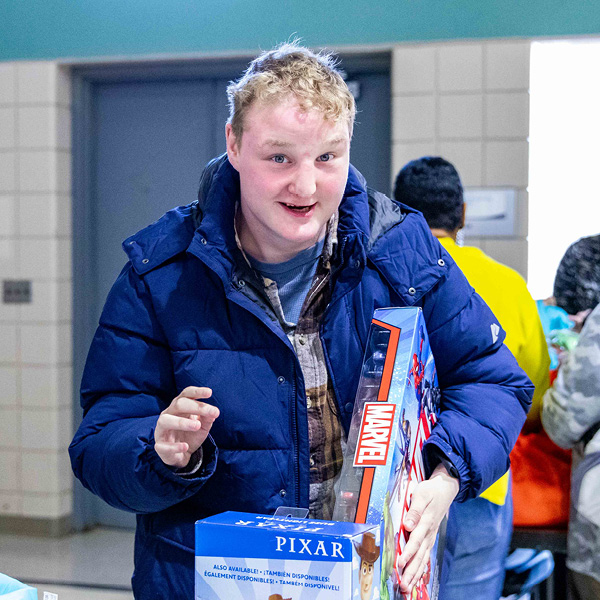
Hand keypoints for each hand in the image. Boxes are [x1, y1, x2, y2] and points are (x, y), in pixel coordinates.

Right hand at [154, 386, 218, 467]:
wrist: (181, 454)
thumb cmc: (191, 434)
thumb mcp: (203, 426)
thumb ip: (207, 418)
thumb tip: (213, 412)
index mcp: (179, 407)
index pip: (186, 394)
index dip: (197, 392)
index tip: (209, 392)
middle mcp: (168, 414)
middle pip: (178, 404)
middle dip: (195, 407)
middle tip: (212, 412)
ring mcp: (162, 429)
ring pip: (165, 421)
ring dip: (182, 422)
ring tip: (197, 425)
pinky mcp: (159, 446)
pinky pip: (163, 445)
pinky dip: (174, 446)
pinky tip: (186, 446)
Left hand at [398, 462, 458, 593]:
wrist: (445, 489)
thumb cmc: (431, 491)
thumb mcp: (422, 494)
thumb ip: (415, 511)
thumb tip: (408, 525)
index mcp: (426, 522)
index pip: (415, 540)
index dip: (407, 553)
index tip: (400, 563)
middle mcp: (429, 533)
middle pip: (419, 555)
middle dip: (411, 571)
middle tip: (403, 585)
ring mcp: (430, 537)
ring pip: (422, 559)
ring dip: (415, 574)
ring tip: (407, 587)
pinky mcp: (430, 538)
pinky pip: (425, 556)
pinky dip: (420, 569)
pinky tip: (415, 578)